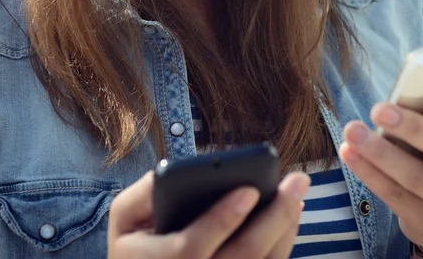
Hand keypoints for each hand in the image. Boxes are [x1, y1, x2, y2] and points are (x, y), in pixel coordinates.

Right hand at [107, 169, 309, 258]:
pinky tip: (292, 216)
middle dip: (273, 219)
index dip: (220, 221)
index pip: (188, 249)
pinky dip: (283, 245)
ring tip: (297, 193)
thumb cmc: (135, 244)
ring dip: (285, 231)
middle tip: (295, 183)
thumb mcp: (125, 216)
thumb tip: (175, 172)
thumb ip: (145, 193)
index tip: (249, 190)